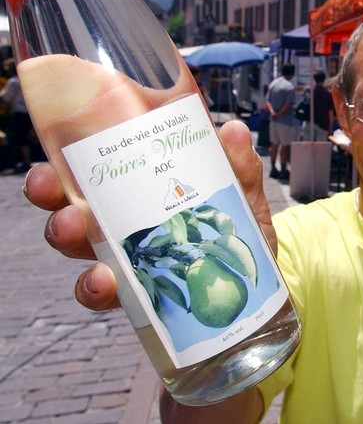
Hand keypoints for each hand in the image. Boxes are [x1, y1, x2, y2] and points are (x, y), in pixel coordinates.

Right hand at [25, 120, 274, 311]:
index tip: (49, 165)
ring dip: (67, 238)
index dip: (57, 170)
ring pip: (77, 249)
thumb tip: (234, 129)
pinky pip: (101, 293)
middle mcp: (118, 224)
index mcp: (134, 190)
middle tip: (55, 196)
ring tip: (73, 229)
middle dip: (50, 201)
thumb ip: (238, 164)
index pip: (86, 174)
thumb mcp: (239, 191)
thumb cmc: (233, 227)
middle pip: (67, 209)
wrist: (253, 283)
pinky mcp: (134, 294)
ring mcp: (123, 259)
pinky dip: (96, 288)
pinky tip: (105, 281)